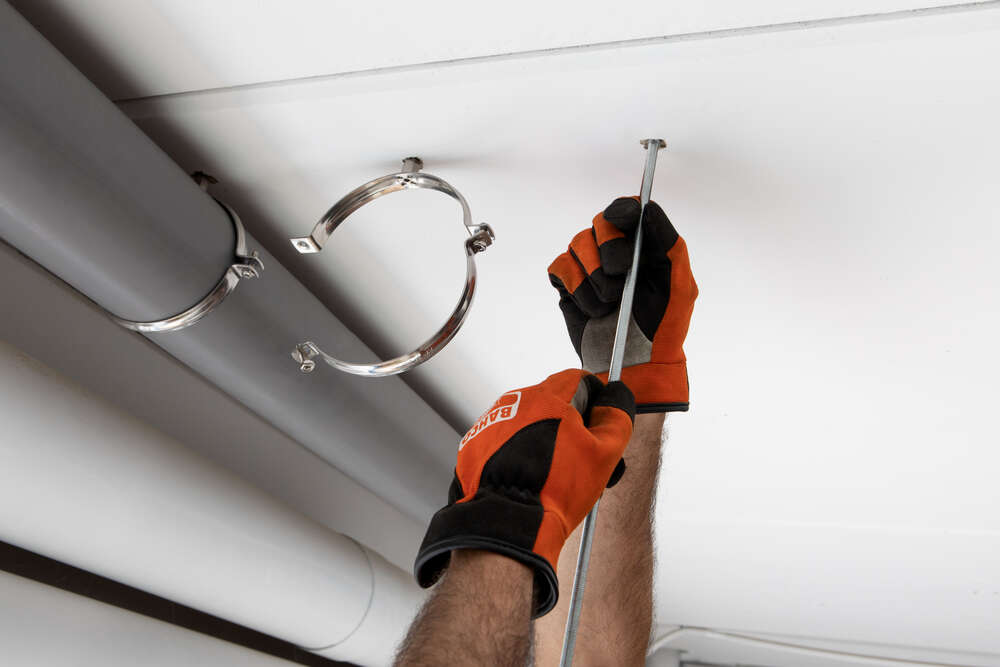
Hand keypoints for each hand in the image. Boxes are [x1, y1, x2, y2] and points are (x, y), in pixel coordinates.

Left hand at [413, 369, 634, 617]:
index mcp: (548, 397)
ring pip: (528, 420)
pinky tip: (529, 476)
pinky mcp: (476, 443)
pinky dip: (519, 451)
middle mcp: (515, 402)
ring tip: (553, 472)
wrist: (508, 519)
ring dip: (543, 437)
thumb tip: (616, 396)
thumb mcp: (604, 455)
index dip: (595, 398)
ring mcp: (491, 422)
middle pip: (552, 400)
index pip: (578, 379)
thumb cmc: (556, 490)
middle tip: (580, 454)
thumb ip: (616, 418)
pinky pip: (505, 439)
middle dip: (569, 422)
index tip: (599, 421)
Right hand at [548, 197, 697, 412]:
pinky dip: (577, 288)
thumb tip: (648, 210)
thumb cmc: (664, 326)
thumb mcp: (680, 285)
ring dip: (595, 275)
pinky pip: (561, 268)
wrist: (638, 365)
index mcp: (643, 245)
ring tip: (611, 301)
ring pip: (577, 244)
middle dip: (610, 249)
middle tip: (621, 276)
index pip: (627, 210)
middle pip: (600, 223)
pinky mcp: (569, 286)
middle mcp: (613, 250)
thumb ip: (671, 244)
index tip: (625, 222)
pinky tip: (593, 308)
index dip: (623, 210)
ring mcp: (589, 268)